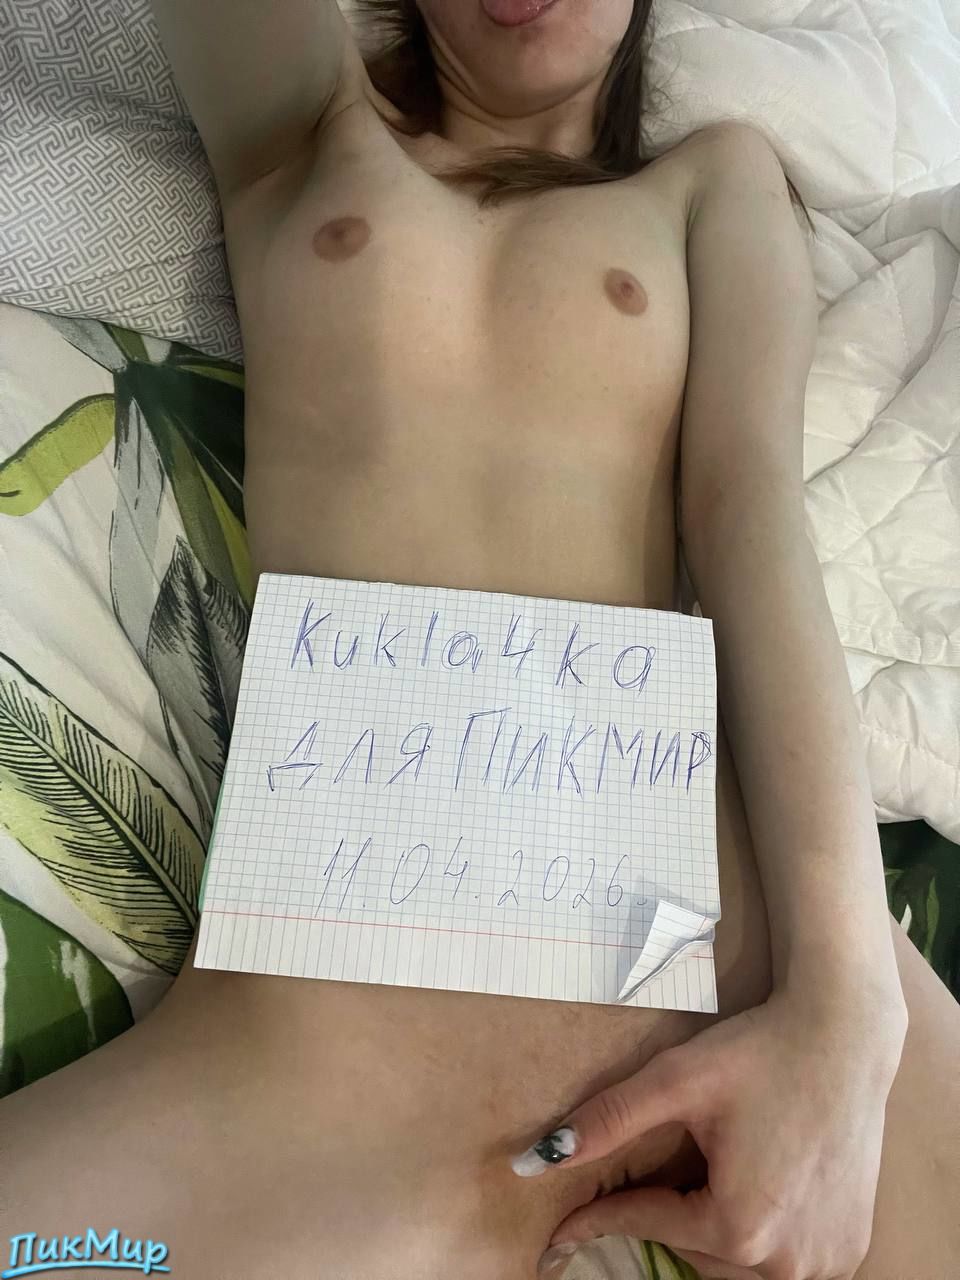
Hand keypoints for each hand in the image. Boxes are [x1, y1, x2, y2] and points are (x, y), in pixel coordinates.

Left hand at [519, 986, 906, 1279]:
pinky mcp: (848, 1246)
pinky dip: (756, 1239)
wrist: (845, 1034)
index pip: (646, 1225)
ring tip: (701, 1183)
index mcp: (739, 1226)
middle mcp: (787, 1261)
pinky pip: (782, 1261)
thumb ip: (607, 1122)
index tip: (558, 1232)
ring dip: (709, 1233)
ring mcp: (825, 1260)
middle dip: (664, 1219)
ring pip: (738, 1267)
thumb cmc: (760, 1052)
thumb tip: (535, 1159)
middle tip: (647, 1182)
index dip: (597, 1219)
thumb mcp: (676, 1080)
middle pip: (694, 1251)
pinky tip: (750, 1192)